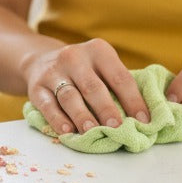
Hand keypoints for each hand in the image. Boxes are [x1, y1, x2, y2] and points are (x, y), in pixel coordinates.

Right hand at [24, 38, 149, 134]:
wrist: (40, 60)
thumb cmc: (83, 71)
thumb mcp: (100, 67)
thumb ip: (117, 86)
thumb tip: (141, 119)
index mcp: (98, 50)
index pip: (120, 77)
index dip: (133, 100)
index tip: (144, 121)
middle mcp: (74, 57)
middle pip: (93, 86)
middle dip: (106, 108)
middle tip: (117, 127)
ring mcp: (53, 71)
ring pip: (70, 96)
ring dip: (82, 116)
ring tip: (93, 132)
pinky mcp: (36, 87)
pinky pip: (48, 105)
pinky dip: (58, 119)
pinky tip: (68, 131)